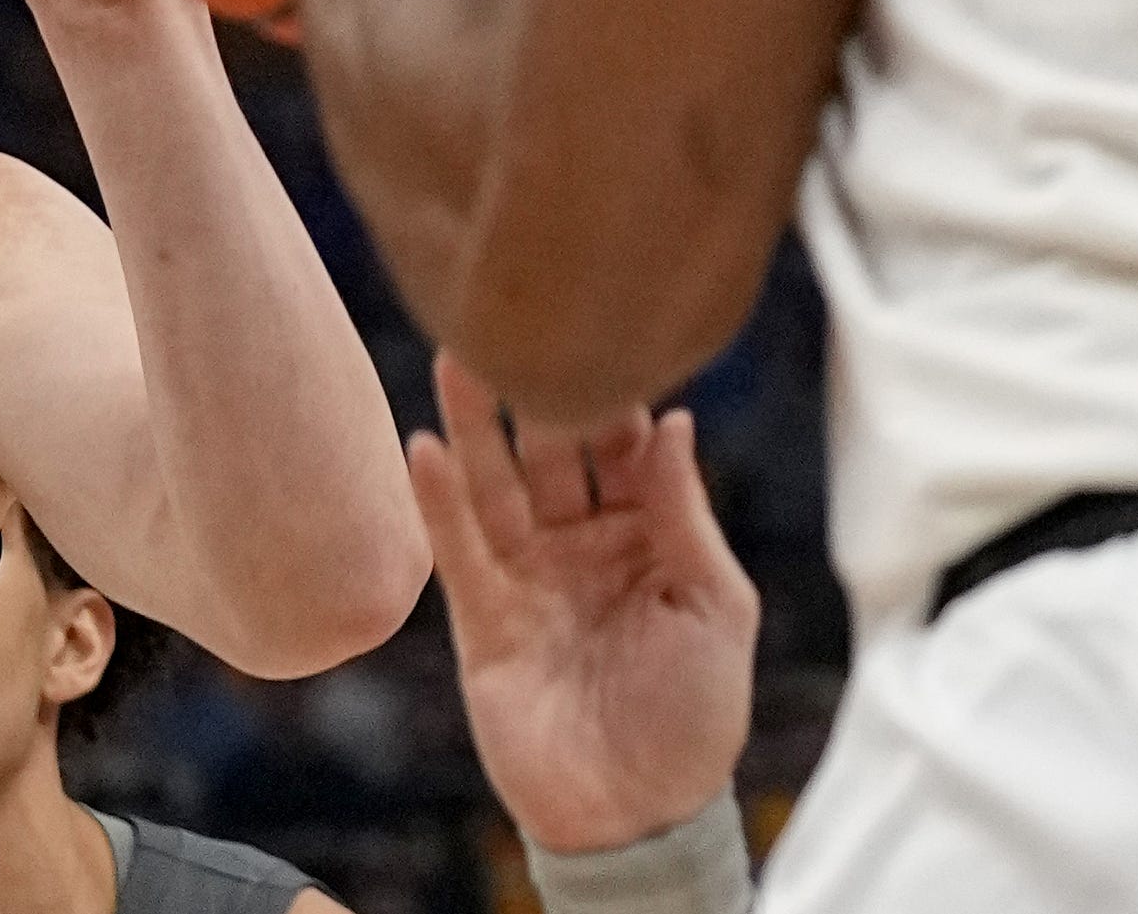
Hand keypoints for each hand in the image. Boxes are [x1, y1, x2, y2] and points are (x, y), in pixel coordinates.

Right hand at [409, 353, 758, 854]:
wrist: (638, 819)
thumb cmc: (695, 719)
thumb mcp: (715, 607)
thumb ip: (684, 513)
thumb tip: (671, 419)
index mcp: (649, 535)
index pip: (626, 445)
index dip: (614, 391)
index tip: (600, 323)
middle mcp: (583, 544)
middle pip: (553, 451)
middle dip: (535, 390)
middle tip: (517, 318)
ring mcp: (530, 578)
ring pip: (497, 485)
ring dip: (475, 424)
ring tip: (455, 355)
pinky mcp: (483, 618)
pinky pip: (458, 548)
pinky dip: (438, 499)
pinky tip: (422, 445)